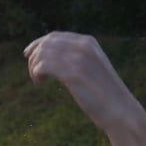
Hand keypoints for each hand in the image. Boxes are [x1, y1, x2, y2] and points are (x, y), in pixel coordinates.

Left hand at [23, 32, 142, 131]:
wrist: (119, 108)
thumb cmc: (103, 92)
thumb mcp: (91, 67)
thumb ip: (76, 57)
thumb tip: (51, 56)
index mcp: (88, 42)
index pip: (54, 36)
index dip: (37, 44)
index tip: (27, 54)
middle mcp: (83, 46)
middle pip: (45, 44)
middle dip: (34, 57)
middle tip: (34, 74)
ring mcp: (78, 59)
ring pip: (42, 55)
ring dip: (34, 67)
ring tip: (39, 80)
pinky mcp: (72, 74)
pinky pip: (43, 66)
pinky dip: (36, 74)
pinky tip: (40, 82)